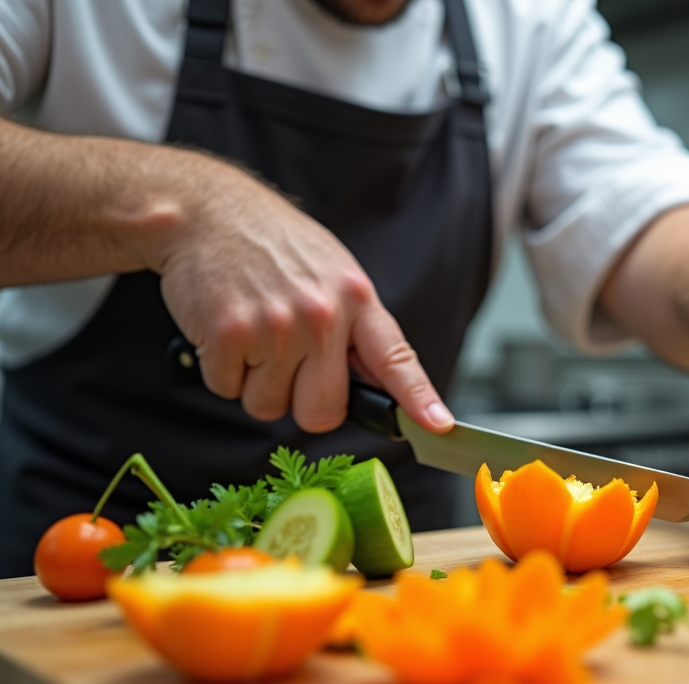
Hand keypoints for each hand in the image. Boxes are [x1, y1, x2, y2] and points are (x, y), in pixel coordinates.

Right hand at [151, 160, 453, 434]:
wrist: (207, 211)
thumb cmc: (274, 246)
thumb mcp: (334, 273)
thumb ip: (354, 327)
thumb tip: (371, 387)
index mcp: (356, 299)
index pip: (396, 359)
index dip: (419, 399)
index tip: (439, 426)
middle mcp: (322, 316)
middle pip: (323, 412)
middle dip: (302, 402)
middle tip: (287, 364)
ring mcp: (275, 327)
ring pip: (268, 407)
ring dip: (255, 383)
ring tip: (253, 331)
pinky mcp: (229, 335)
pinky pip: (228, 390)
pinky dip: (222, 370)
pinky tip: (226, 327)